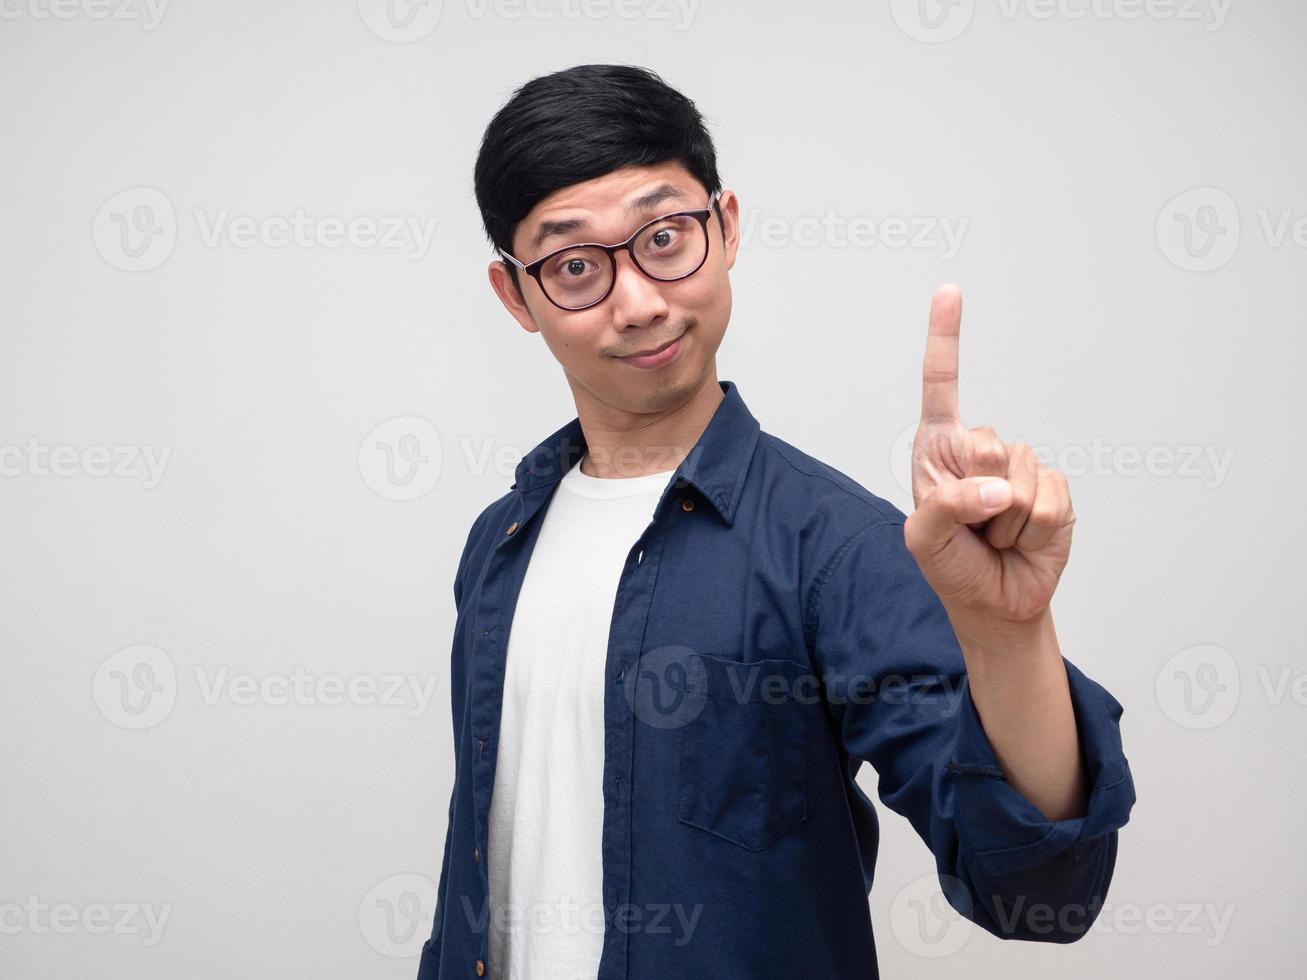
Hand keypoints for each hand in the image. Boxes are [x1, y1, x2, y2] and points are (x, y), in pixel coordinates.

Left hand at [903, 285, 1075, 629]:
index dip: (946, 338)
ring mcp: (1021, 468)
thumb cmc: (951, 565)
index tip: (949, 290)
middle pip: (988, 443)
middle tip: (973, 528)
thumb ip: (948, 508)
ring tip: (995, 539)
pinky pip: (1050, 500)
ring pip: (1022, 479)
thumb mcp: (925, 541)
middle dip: (979, 494)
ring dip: (1006, 522)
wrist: (996, 602)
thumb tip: (996, 489)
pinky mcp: (1055, 490)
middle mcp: (980, 450)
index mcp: (939, 450)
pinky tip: (1022, 542)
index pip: (941, 386)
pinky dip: (1034, 531)